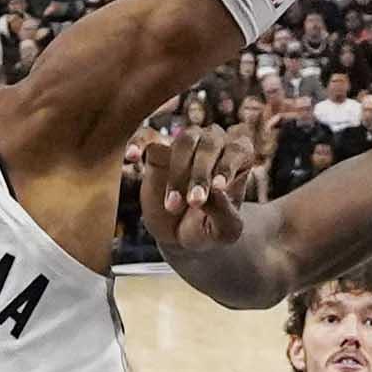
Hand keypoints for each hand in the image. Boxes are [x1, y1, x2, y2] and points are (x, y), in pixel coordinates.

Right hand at [136, 128, 278, 296]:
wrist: (180, 235)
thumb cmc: (209, 229)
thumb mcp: (224, 231)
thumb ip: (225, 212)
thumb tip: (216, 189)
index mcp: (239, 157)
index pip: (238, 150)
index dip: (228, 166)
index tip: (217, 188)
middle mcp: (214, 143)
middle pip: (209, 143)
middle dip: (200, 174)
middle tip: (193, 203)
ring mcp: (185, 143)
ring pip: (184, 141)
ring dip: (178, 172)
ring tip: (172, 204)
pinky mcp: (157, 148)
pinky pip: (147, 136)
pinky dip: (138, 143)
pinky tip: (131, 157)